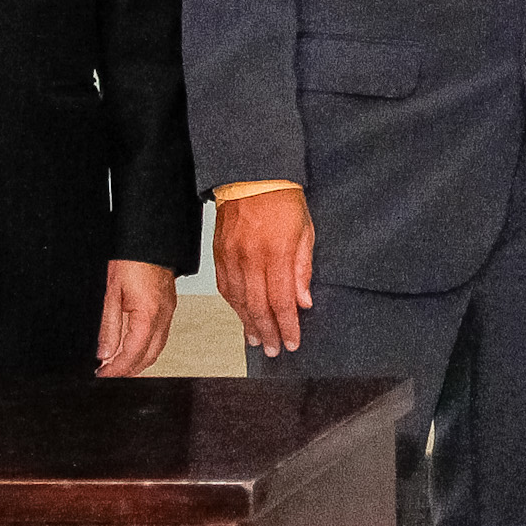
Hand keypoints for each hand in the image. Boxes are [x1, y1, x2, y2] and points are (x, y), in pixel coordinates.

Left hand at [95, 259, 178, 377]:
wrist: (149, 240)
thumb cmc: (131, 260)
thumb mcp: (111, 294)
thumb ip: (109, 327)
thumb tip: (105, 353)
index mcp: (148, 315)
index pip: (132, 354)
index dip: (116, 369)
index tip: (102, 375)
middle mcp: (163, 316)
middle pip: (149, 357)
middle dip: (129, 371)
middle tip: (108, 374)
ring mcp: (168, 312)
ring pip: (157, 349)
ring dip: (138, 361)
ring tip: (118, 364)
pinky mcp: (168, 306)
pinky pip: (160, 336)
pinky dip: (146, 347)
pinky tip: (133, 347)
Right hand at [214, 188, 314, 357]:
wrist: (252, 175)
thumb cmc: (283, 199)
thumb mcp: (305, 231)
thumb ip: (303, 268)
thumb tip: (303, 301)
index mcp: (277, 253)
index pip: (282, 301)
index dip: (287, 326)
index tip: (292, 342)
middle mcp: (252, 258)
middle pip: (259, 307)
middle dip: (268, 333)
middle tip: (273, 350)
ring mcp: (232, 257)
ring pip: (239, 301)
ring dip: (248, 324)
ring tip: (257, 341)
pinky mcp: (219, 253)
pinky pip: (225, 287)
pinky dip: (234, 306)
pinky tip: (241, 316)